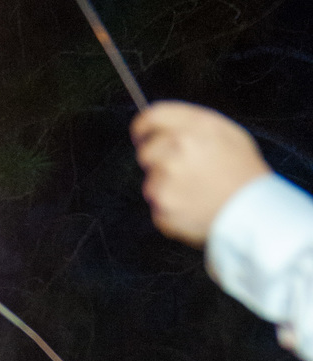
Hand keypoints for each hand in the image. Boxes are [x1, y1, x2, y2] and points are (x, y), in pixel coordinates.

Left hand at [132, 102, 268, 246]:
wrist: (252, 210)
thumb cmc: (242, 171)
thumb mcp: (224, 132)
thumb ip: (190, 127)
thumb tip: (164, 128)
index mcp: (192, 128)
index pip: (152, 117)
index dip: (143, 126)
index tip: (141, 133)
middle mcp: (174, 152)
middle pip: (146, 152)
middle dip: (157, 159)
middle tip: (181, 170)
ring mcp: (166, 183)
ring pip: (151, 183)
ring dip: (165, 187)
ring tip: (195, 191)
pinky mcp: (163, 209)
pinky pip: (158, 207)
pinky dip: (171, 209)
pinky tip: (193, 206)